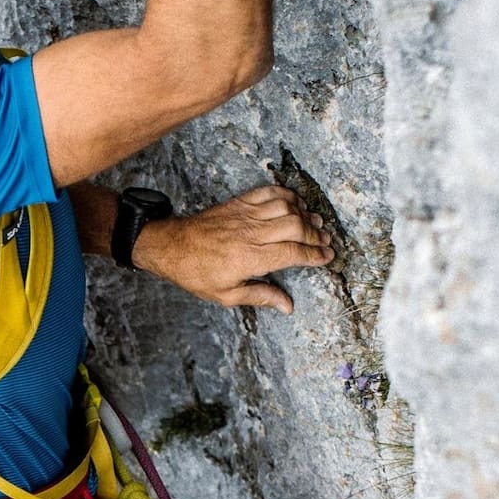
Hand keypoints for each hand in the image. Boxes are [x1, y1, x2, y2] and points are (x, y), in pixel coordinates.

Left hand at [131, 186, 333, 314]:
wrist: (171, 246)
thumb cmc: (196, 273)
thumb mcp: (226, 295)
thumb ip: (260, 296)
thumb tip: (287, 306)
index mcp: (250, 258)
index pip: (293, 253)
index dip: (314, 255)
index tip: (328, 257)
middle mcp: (250, 233)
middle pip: (295, 227)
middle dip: (315, 234)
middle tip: (325, 241)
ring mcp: (244, 215)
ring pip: (285, 207)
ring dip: (304, 213)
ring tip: (315, 223)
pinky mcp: (237, 203)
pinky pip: (267, 192)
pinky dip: (285, 194)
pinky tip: (295, 203)